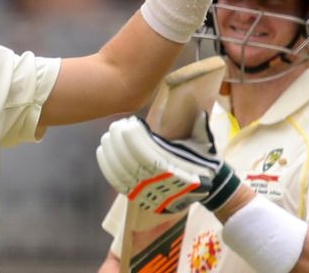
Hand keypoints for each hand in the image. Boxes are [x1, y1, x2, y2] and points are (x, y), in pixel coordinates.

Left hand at [96, 113, 240, 213]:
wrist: (202, 192)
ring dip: (111, 151)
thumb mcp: (205, 146)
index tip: (131, 122)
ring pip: (121, 171)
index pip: (148, 155)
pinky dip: (107, 166)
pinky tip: (103, 150)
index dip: (135, 139)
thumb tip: (200, 112)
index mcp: (175, 170)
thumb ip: (200, 128)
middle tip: (116, 126)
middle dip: (119, 142)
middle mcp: (159, 184)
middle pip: (130, 162)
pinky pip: (117, 182)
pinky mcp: (137, 197)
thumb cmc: (202, 163)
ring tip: (109, 135)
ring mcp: (147, 192)